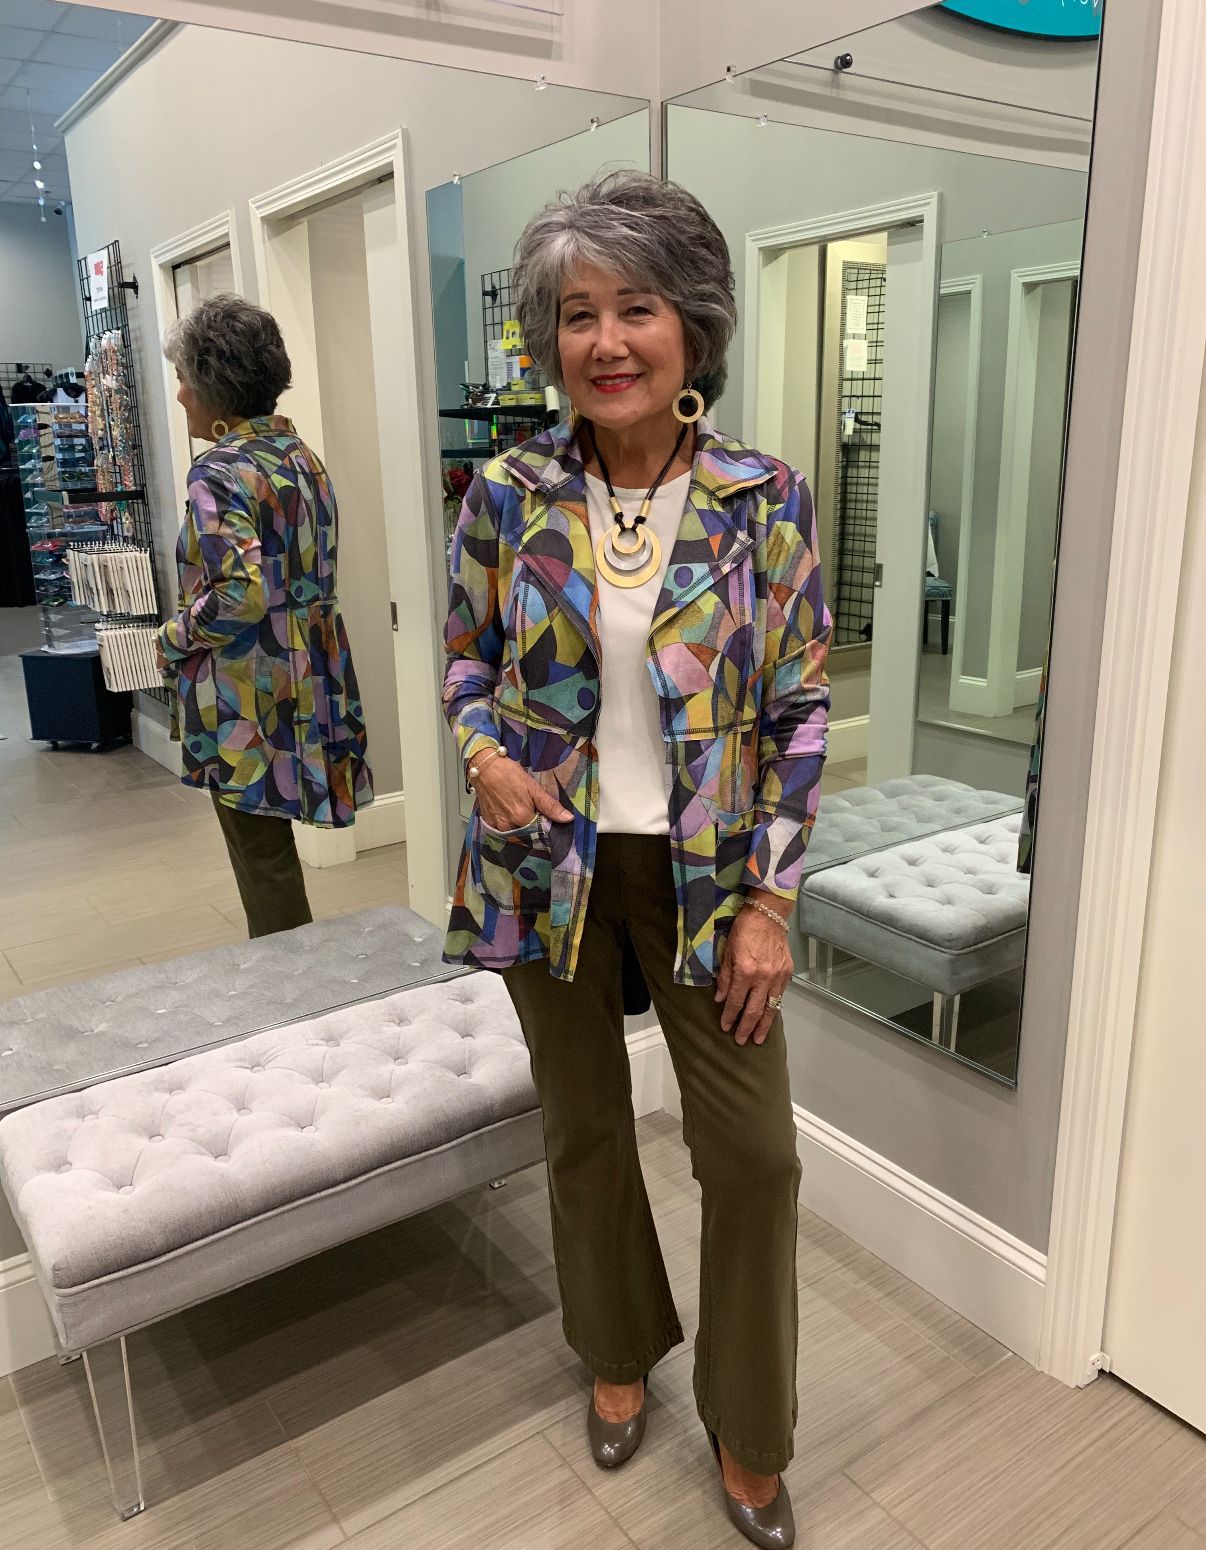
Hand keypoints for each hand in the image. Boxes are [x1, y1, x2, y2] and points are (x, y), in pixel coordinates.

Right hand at [474, 751, 572, 831]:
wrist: (484, 767)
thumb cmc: (509, 774)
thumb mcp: (533, 787)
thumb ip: (550, 806)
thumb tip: (568, 819)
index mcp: (522, 818)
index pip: (540, 830)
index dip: (544, 824)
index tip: (545, 816)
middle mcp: (509, 826)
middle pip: (527, 833)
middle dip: (532, 826)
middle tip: (531, 809)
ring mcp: (497, 825)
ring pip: (514, 832)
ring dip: (519, 825)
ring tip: (519, 809)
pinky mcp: (488, 822)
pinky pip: (502, 829)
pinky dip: (508, 824)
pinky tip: (508, 811)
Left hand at [715, 896, 793, 1045]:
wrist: (768, 915)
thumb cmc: (744, 929)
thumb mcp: (728, 951)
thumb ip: (725, 977)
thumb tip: (721, 999)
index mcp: (745, 971)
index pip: (736, 1001)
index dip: (730, 1016)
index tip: (726, 1028)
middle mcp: (763, 977)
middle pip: (754, 1009)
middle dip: (747, 1027)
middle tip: (742, 1041)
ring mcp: (777, 976)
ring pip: (771, 1006)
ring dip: (764, 1025)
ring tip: (758, 1038)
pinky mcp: (787, 972)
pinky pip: (780, 995)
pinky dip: (774, 1008)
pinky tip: (770, 1017)